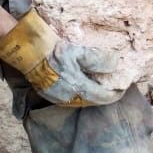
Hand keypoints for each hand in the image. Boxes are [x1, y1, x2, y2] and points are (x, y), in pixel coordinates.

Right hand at [0, 9, 121, 106]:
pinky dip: (80, 93)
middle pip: (92, 100)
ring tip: (100, 87)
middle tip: (114, 88)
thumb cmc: (55, 51)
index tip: (123, 88)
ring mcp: (57, 97)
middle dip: (104, 95)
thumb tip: (115, 64)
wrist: (29, 52)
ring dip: (92, 95)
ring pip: (80, 100)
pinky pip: (69, 97)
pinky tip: (82, 86)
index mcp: (78, 88)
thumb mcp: (79, 52)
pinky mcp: (49, 93)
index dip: (114, 93)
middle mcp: (68, 97)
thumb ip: (98, 60)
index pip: (102, 96)